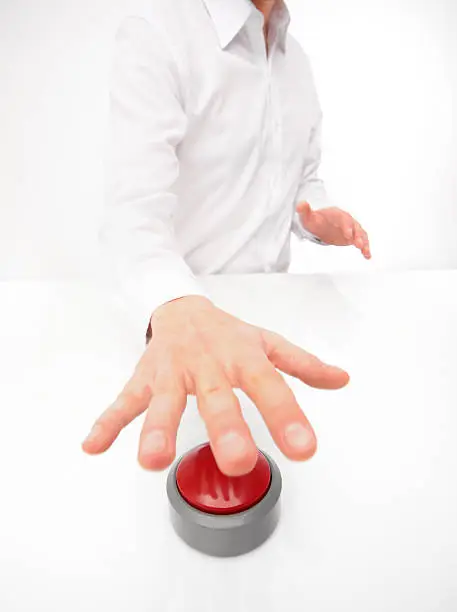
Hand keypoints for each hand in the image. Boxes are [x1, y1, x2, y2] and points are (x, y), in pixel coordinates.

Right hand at [82, 296, 348, 475]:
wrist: (182, 307)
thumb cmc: (227, 333)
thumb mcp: (267, 343)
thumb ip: (302, 364)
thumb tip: (341, 379)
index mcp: (242, 357)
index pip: (270, 386)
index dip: (287, 416)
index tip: (304, 449)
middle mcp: (208, 365)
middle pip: (216, 397)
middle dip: (225, 429)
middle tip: (236, 462)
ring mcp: (172, 372)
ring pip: (164, 401)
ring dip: (157, 429)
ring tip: (151, 461)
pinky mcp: (144, 378)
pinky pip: (124, 401)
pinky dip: (109, 422)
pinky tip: (95, 445)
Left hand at [297, 201, 370, 258]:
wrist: (320, 225)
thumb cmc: (316, 220)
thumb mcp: (308, 217)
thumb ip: (305, 211)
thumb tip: (301, 205)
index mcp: (338, 214)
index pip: (344, 219)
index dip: (347, 226)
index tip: (348, 234)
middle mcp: (347, 221)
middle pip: (355, 227)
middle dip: (358, 235)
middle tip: (359, 244)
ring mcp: (351, 229)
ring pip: (361, 235)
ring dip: (364, 242)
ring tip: (365, 251)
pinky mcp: (353, 238)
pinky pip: (362, 242)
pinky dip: (365, 248)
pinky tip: (367, 256)